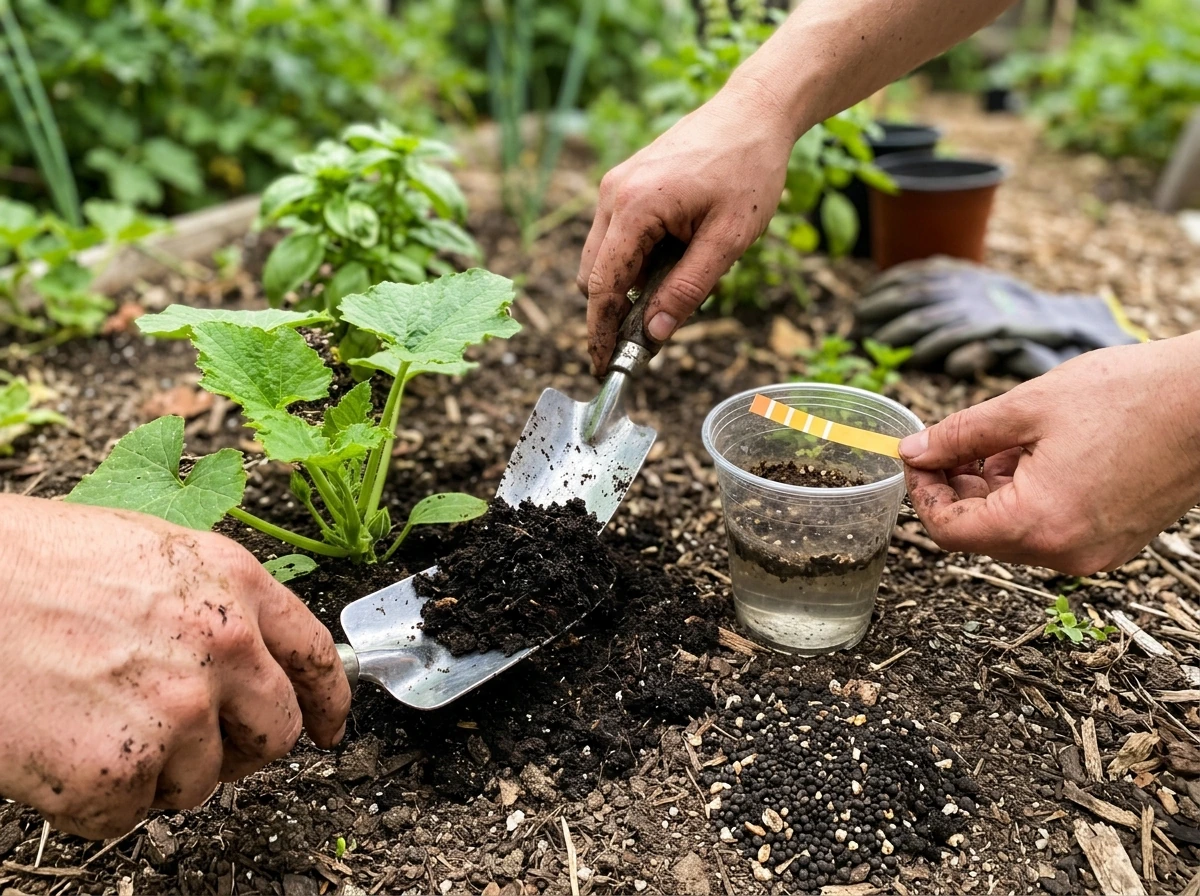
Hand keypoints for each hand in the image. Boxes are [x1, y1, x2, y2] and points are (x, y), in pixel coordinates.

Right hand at [0, 496, 351, 838]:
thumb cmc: (31, 565)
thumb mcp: (151, 554)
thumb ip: (214, 604)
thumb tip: (250, 658)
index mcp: (235, 586)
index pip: (315, 657)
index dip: (329, 702)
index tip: (330, 728)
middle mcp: (224, 648)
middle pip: (277, 735)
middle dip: (244, 751)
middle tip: (197, 748)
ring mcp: (177, 711)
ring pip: (201, 782)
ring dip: (158, 773)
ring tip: (95, 722)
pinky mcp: (121, 770)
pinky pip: (130, 814)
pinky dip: (97, 799)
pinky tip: (61, 747)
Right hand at [578, 81, 794, 374]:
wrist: (754, 111)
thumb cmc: (748, 170)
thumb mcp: (728, 240)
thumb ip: (688, 289)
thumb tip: (654, 334)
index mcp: (634, 208)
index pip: (602, 286)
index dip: (601, 331)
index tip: (603, 366)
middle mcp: (613, 195)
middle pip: (593, 275)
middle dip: (613, 311)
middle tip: (647, 339)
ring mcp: (615, 186)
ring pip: (603, 257)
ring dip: (629, 283)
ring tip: (680, 279)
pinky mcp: (624, 183)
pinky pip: (617, 236)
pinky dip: (636, 258)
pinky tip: (677, 254)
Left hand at [900, 334, 1199, 574]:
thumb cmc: (1130, 396)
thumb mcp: (1026, 407)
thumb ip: (960, 435)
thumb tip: (914, 451)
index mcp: (1039, 524)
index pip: (949, 530)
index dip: (924, 492)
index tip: (919, 456)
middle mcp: (1066, 553)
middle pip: (980, 534)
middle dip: (957, 488)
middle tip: (954, 441)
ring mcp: (1095, 553)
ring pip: (1014, 530)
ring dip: (993, 489)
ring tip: (1003, 440)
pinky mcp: (1115, 541)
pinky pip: (1050, 527)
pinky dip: (1029, 496)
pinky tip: (1036, 452)